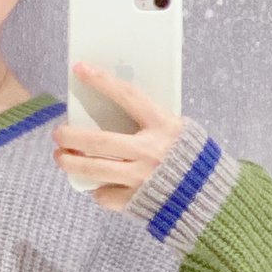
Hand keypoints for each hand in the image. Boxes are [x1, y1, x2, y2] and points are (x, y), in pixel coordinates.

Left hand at [52, 63, 187, 211]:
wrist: (213, 200)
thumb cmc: (192, 159)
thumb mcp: (179, 132)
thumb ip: (150, 123)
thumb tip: (110, 111)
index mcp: (164, 127)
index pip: (127, 96)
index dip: (102, 81)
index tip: (79, 69)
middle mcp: (151, 152)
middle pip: (98, 141)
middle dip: (70, 136)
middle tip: (58, 133)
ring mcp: (142, 179)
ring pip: (93, 170)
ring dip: (70, 163)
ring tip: (61, 157)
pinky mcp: (136, 202)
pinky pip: (105, 194)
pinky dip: (99, 189)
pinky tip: (98, 184)